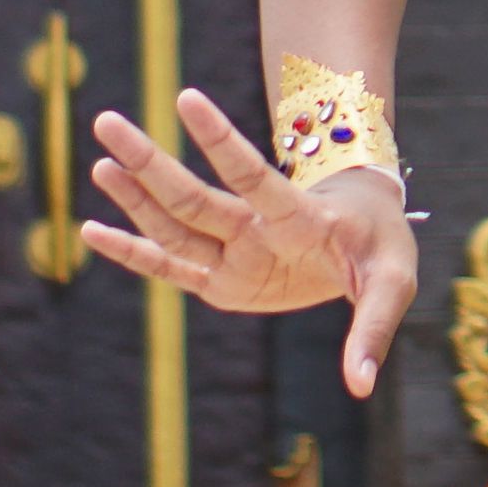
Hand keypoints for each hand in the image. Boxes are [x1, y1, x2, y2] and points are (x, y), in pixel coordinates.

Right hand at [80, 89, 419, 397]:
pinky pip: (171, 265)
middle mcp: (256, 230)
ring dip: (136, 196)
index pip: (253, 176)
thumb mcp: (393, 285)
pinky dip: (133, 252)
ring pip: (175, 224)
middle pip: (194, 198)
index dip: (222, 139)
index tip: (186, 98)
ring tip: (100, 162)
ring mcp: (234, 253)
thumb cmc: (380, 250)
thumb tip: (361, 388)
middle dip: (150, 163)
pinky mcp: (222, 281)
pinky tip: (94, 230)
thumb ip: (374, 331)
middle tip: (106, 121)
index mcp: (298, 220)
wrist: (366, 233)